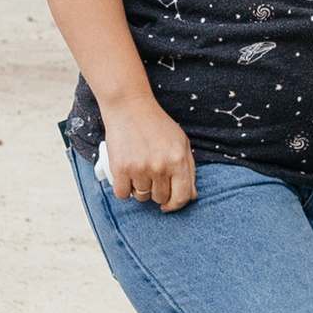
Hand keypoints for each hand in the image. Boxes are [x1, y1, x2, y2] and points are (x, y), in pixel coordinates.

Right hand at [98, 90, 196, 210]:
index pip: (182, 197)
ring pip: (141, 196)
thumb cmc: (157, 124)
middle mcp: (161, 167)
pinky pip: (123, 194)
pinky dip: (124, 189)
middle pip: (160, 198)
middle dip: (156, 192)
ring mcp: (140, 168)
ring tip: (138, 173)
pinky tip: (126, 178)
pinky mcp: (121, 168)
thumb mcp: (181, 142)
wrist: (130, 107)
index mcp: (179, 160)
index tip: (168, 205)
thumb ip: (189, 169)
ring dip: (139, 190)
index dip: (175, 205)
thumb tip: (191, 196)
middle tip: (151, 178)